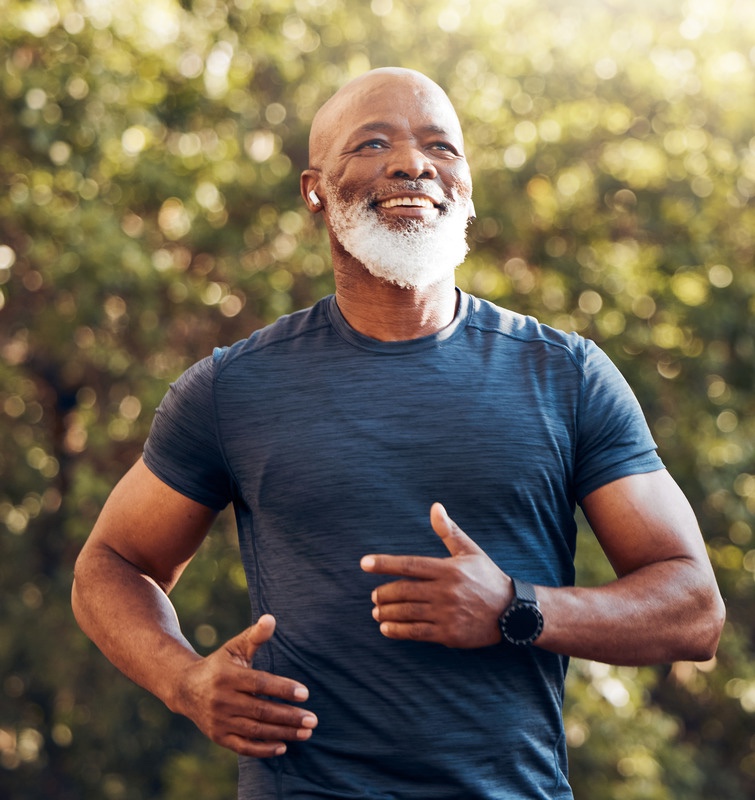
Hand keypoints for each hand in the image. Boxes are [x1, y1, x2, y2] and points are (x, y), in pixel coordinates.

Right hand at [173, 614, 316, 756]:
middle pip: (260, 710)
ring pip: (255, 730)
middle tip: (313, 720)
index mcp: (227, 676)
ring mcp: (219, 721)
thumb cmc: (220, 665)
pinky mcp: (218, 737)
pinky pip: (243, 747)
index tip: (305, 693)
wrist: (186, 689)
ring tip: (306, 733)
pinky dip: (263, 749)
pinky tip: (283, 746)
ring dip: (282, 733)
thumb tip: (271, 618)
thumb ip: (255, 636)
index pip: (259, 684)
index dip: (282, 689)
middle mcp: (222, 700)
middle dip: (289, 716)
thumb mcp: (235, 648)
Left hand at [360, 503, 510, 647]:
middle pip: (403, 590)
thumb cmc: (487, 577)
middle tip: (374, 595)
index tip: (364, 563)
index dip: (384, 564)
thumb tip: (435, 507)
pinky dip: (398, 631)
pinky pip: (417, 632)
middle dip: (384, 593)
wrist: (512, 611)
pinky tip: (386, 628)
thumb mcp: (470, 551)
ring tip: (376, 612)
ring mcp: (446, 613)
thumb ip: (449, 531)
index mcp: (447, 569)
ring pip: (407, 612)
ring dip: (386, 612)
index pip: (409, 564)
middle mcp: (445, 590)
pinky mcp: (449, 633)